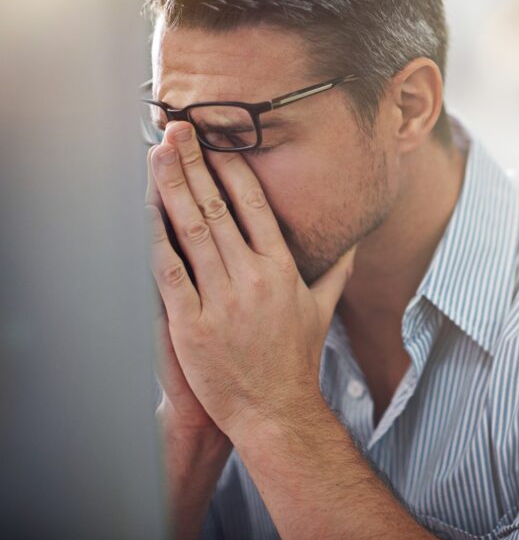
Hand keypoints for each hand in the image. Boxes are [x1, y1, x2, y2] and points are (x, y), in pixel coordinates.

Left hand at [146, 121, 356, 441]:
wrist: (275, 410)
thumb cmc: (296, 359)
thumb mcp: (322, 310)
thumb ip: (336, 271)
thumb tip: (354, 243)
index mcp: (282, 269)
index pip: (256, 205)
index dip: (233, 169)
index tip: (217, 141)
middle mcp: (254, 278)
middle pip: (219, 208)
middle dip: (196, 164)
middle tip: (179, 129)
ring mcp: (222, 300)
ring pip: (192, 230)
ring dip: (172, 188)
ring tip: (158, 153)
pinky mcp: (192, 324)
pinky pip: (169, 272)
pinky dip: (154, 237)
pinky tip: (143, 210)